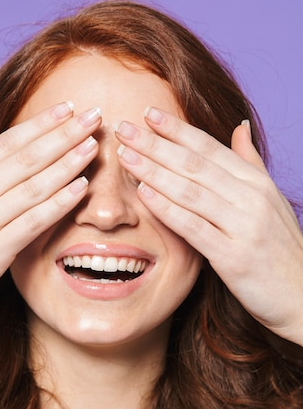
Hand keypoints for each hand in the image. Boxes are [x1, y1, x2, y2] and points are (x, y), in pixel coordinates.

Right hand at [0, 102, 100, 341]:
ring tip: (93, 146)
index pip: (7, 143)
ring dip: (67, 164)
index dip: (41, 123)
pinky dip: (58, 204)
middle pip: (26, 158)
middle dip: (63, 135)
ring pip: (33, 187)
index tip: (68, 107)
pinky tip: (81, 189)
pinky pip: (32, 223)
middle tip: (94, 116)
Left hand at [116, 109, 302, 345]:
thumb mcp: (270, 199)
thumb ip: (250, 163)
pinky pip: (194, 227)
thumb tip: (238, 127)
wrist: (302, 294)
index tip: (148, 114)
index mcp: (257, 182)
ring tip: (126, 156)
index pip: (210, 148)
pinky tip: (143, 194)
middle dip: (156, 144)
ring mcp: (243, 226)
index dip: (177, 130)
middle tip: (124, 128)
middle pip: (195, 164)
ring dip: (154, 171)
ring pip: (191, 191)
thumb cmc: (281, 248)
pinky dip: (167, 209)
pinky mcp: (233, 257)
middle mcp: (251, 198)